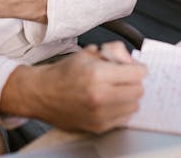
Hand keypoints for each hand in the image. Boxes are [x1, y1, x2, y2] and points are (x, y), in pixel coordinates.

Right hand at [0, 42, 147, 133]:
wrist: (41, 93)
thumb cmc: (62, 73)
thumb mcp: (87, 54)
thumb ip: (112, 53)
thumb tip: (131, 60)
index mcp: (97, 74)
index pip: (138, 74)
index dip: (138, 68)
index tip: (134, 69)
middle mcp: (100, 96)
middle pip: (139, 91)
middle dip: (134, 82)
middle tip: (124, 79)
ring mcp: (100, 114)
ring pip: (134, 106)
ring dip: (129, 97)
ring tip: (115, 90)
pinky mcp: (98, 126)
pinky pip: (124, 119)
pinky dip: (121, 110)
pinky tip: (109, 102)